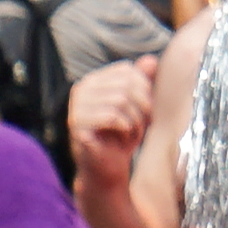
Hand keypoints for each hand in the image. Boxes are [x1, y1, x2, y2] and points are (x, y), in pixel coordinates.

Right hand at [66, 57, 159, 194]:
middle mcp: (81, 89)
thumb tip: (151, 60)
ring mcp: (76, 106)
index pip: (128, 71)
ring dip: (136, 120)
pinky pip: (112, 116)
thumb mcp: (138, 107)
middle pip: (126, 84)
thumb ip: (143, 82)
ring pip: (121, 99)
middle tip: (143, 124)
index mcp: (94, 80)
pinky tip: (123, 136)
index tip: (147, 110)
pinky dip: (126, 128)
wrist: (108, 168)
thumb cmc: (123, 136)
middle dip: (143, 106)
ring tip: (133, 132)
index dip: (145, 90)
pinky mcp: (77, 125)